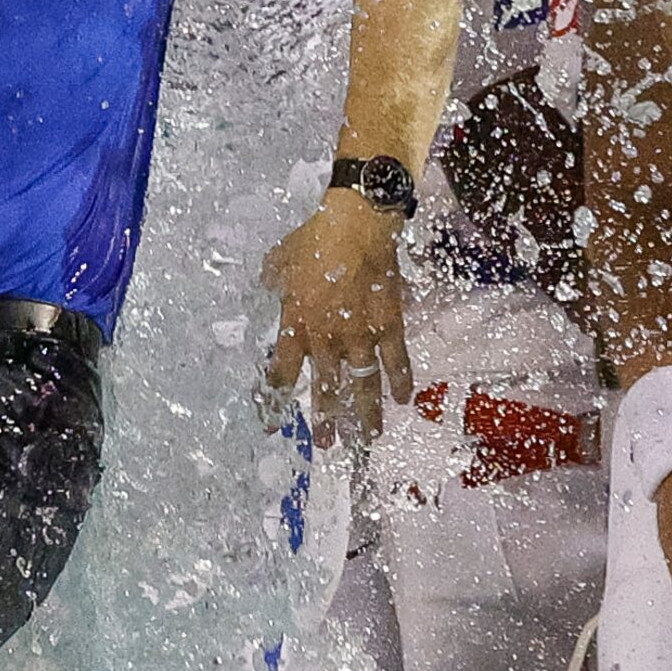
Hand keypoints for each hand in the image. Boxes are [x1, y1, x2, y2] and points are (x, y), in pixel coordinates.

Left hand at [263, 192, 412, 448]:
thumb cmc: (313, 240)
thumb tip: (267, 286)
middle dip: (324, 420)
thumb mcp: (278, 260)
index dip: (275, 401)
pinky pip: (396, 361)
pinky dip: (401, 381)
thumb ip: (272, 280)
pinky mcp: (389, 327)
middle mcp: (326, 340)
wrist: (355, 227)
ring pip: (362, 385)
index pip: (281, 373)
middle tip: (326, 443)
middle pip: (324, 389)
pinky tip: (403, 400)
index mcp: (295, 326)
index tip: (271, 425)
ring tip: (368, 438)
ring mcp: (360, 336)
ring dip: (364, 414)